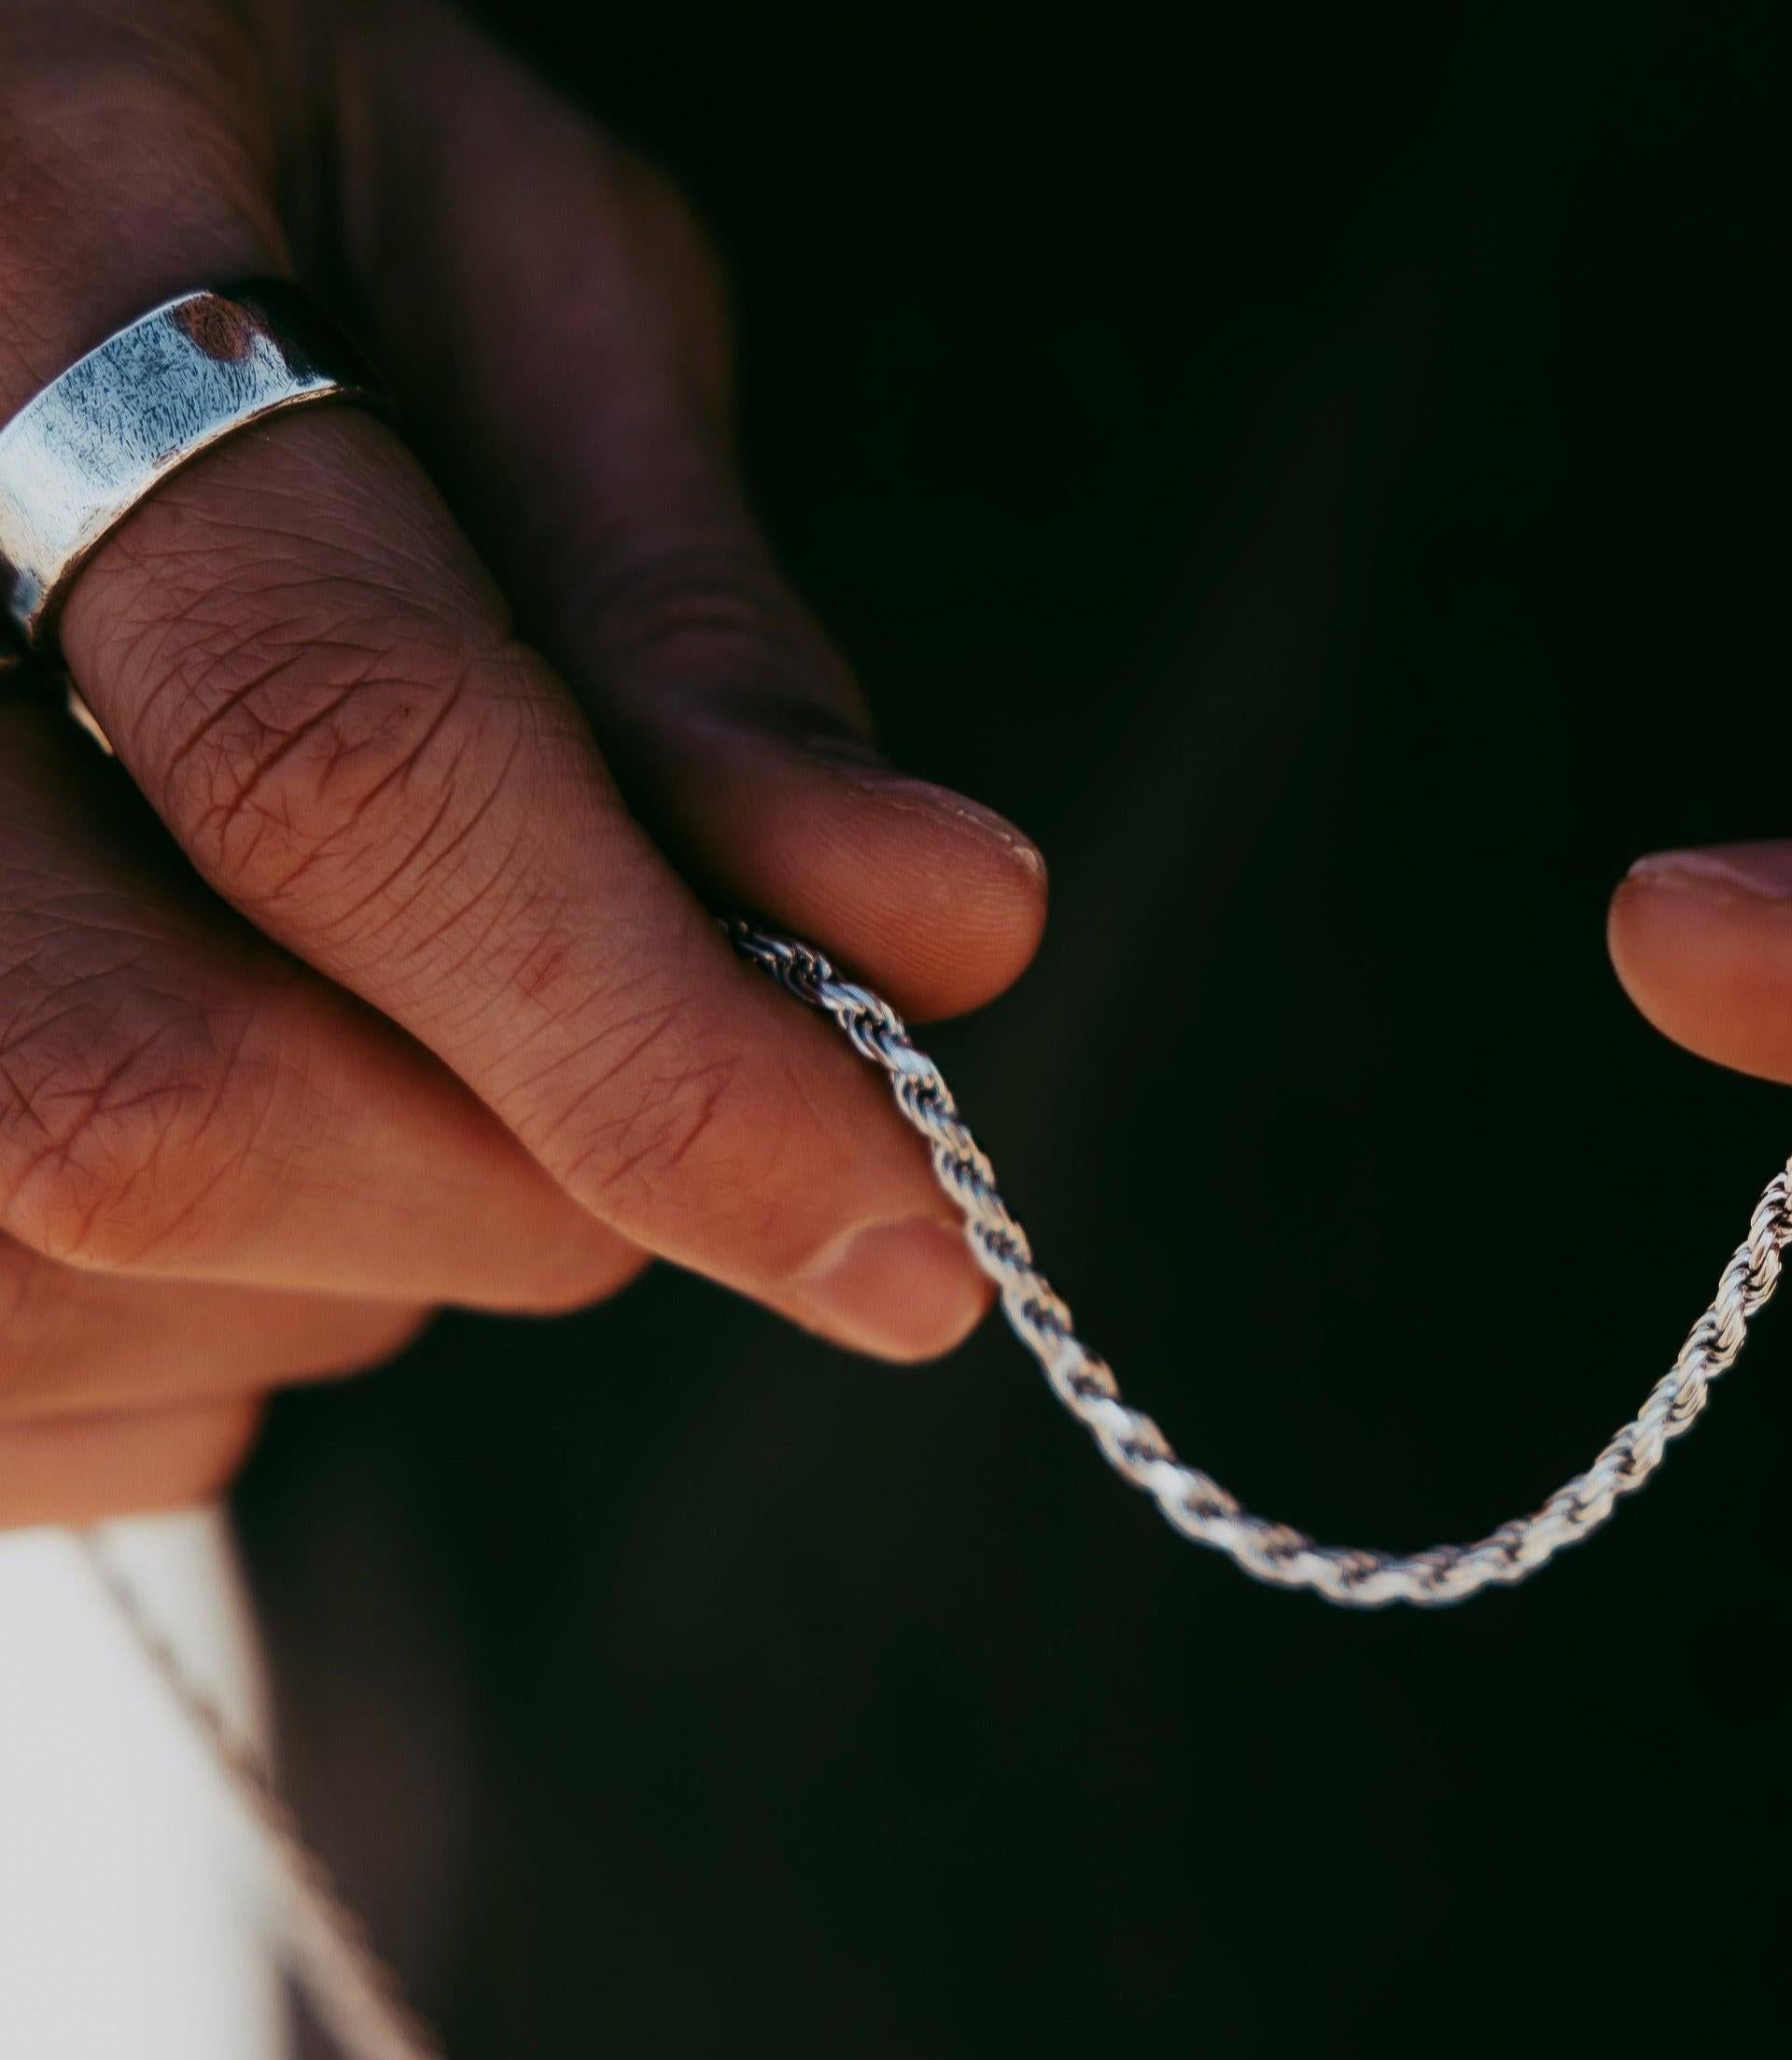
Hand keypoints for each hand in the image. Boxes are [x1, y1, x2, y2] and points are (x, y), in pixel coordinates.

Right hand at [0, 0, 1045, 1522]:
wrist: (5, 201)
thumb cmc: (258, 182)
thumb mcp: (513, 286)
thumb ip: (688, 627)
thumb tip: (930, 932)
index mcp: (8, 297)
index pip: (333, 770)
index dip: (648, 1049)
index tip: (902, 1240)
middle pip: (159, 1102)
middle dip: (531, 1174)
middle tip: (669, 1068)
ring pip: (86, 1271)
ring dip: (389, 1234)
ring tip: (424, 1011)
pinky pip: (41, 1376)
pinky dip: (249, 1315)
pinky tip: (285, 1099)